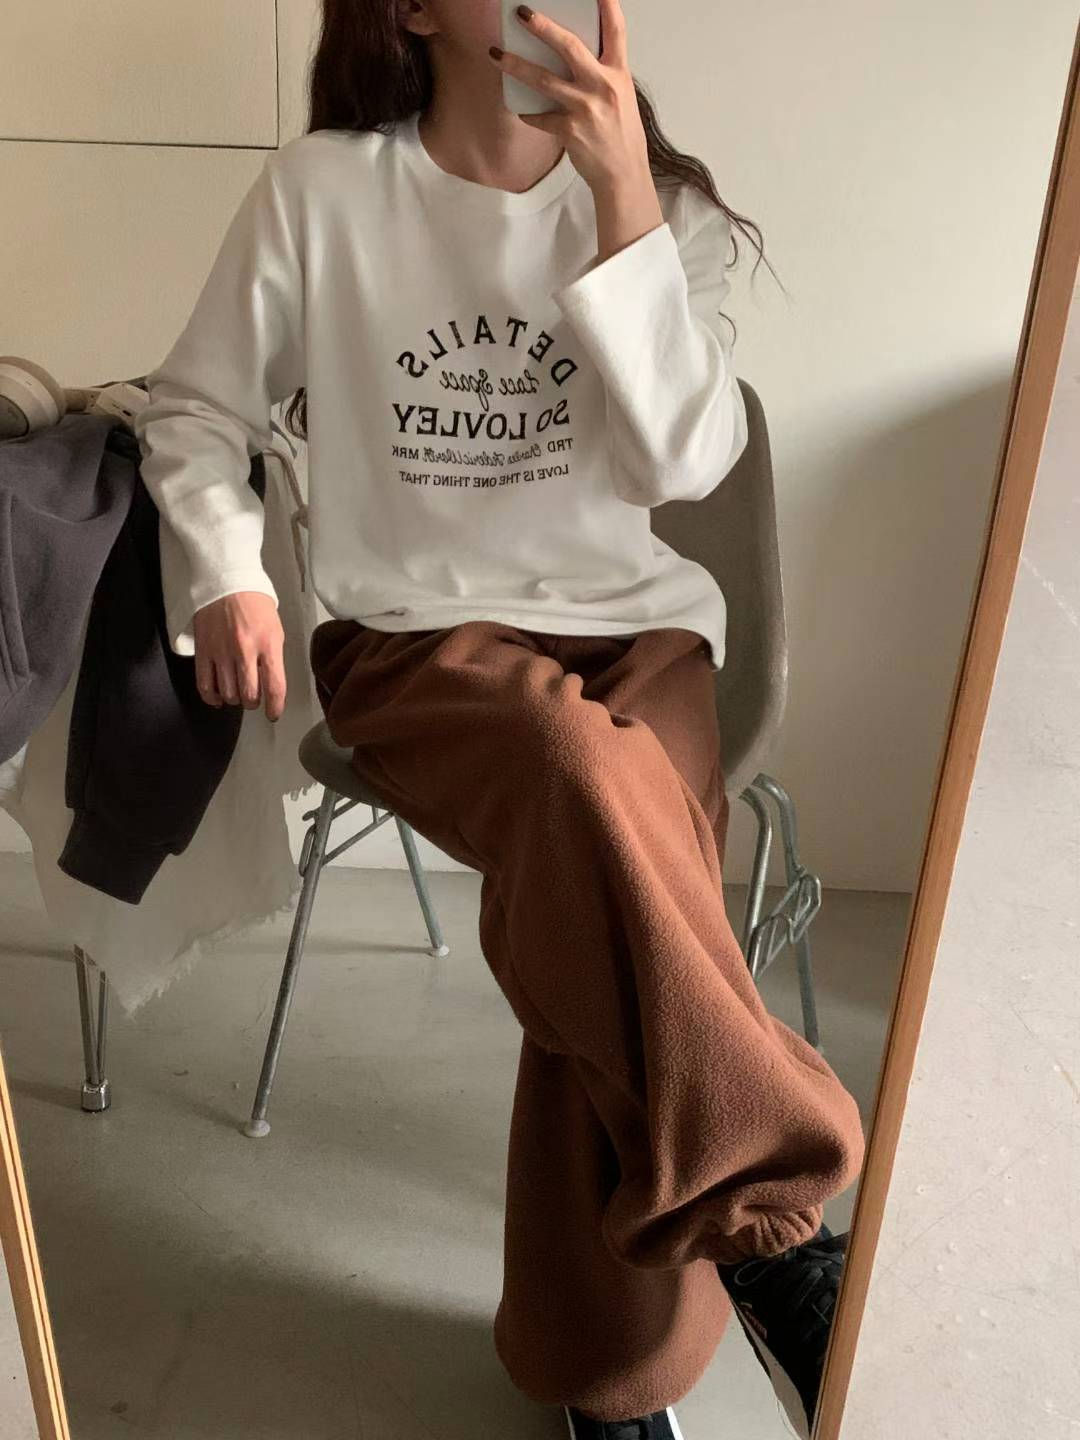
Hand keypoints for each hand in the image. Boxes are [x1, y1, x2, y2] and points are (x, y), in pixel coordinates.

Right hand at [193, 591, 286, 722]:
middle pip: (249, 695)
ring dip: (235, 700)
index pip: (274, 686)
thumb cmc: (254, 603)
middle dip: (253, 703)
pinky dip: (212, 698)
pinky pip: (205, 685)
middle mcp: (245, 650)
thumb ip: (273, 657)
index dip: (275, 707)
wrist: (225, 581)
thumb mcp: (275, 628)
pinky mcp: (203, 651)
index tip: (273, 714)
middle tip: (254, 699)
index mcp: (268, 643)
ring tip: (238, 693)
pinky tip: (219, 699)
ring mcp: (221, 652)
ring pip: (228, 693)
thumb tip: (269, 683)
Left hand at [490, 0, 651, 198]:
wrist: (622, 174)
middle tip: (522, 13)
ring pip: (544, 79)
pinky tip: (521, 109)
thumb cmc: (621, 135)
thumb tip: (573, 57)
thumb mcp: (620, 96)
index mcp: (618, 74)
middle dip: (543, 27)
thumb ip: (601, 74)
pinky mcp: (570, 130)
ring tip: (496, 55)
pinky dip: (529, 113)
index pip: (615, 31)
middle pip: (569, 47)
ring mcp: (585, 108)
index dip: (607, 5)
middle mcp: (603, 86)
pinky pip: (540, 116)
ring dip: (516, 65)